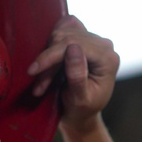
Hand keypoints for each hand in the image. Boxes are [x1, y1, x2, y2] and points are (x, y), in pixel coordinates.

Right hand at [28, 16, 119, 134]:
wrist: (81, 113)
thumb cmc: (82, 110)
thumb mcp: (80, 99)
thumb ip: (78, 76)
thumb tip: (73, 48)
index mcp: (108, 59)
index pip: (76, 45)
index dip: (51, 56)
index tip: (33, 70)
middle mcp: (103, 45)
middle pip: (66, 38)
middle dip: (48, 62)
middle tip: (39, 87)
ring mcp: (93, 39)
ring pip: (60, 34)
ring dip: (47, 58)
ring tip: (43, 84)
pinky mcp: (82, 36)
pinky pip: (61, 28)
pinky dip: (50, 45)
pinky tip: (48, 62)